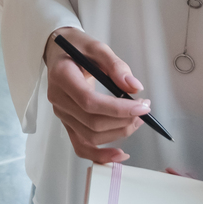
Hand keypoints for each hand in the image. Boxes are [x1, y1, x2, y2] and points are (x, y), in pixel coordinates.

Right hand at [44, 28, 148, 164]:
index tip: (142, 106)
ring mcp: (61, 114)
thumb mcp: (97, 47)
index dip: (118, 109)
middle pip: (92, 123)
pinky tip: (119, 154)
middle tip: (144, 110)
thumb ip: (116, 65)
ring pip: (90, 136)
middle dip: (124, 120)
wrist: (59, 52)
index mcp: (62, 77)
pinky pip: (81, 146)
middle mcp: (58, 99)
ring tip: (137, 120)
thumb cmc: (78, 48)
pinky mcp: (67, 123)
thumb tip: (135, 87)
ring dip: (119, 133)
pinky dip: (100, 155)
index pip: (90, 102)